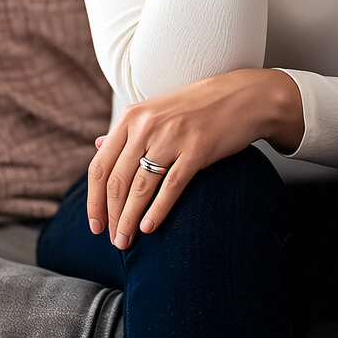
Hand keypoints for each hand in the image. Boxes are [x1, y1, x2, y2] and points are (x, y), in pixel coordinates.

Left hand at [86, 68, 303, 249]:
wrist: (243, 96)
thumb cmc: (199, 105)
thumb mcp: (158, 109)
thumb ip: (128, 129)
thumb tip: (97, 145)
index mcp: (133, 116)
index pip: (100, 166)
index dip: (94, 201)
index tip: (95, 224)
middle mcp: (148, 125)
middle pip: (117, 181)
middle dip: (112, 217)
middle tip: (113, 240)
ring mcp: (172, 136)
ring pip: (140, 188)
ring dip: (129, 220)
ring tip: (126, 240)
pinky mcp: (197, 149)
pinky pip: (170, 186)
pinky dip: (157, 211)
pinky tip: (149, 227)